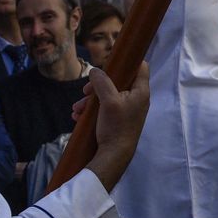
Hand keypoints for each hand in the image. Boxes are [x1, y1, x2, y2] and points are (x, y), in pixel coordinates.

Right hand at [84, 62, 151, 191]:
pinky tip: (78, 116)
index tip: (111, 62)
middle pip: (118, 82)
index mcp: (140, 91)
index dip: (127, 61)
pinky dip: (92, 110)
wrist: (114, 155)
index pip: (141, 67)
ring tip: (76, 109)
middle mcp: (137, 98)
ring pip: (107, 96)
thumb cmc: (115, 127)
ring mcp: (129, 109)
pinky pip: (104, 109)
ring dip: (90, 100)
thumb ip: (102, 83)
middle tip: (84, 91)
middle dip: (97, 86)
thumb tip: (95, 71)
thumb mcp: (108, 102)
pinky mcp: (119, 119)